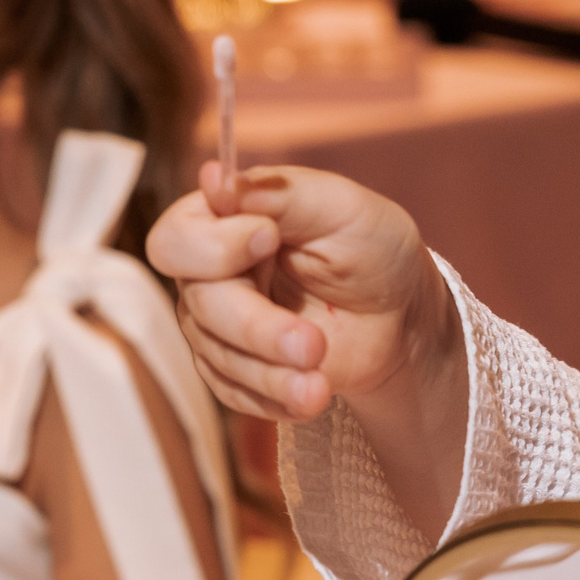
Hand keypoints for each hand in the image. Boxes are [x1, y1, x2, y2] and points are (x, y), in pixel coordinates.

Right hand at [146, 163, 454, 421]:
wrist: (402, 315)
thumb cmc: (373, 247)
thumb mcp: (342, 207)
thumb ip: (281, 193)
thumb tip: (214, 179)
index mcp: (226, 222)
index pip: (177, 238)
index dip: (213, 245)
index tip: (269, 239)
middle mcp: (210, 273)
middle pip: (198, 305)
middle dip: (256, 326)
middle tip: (312, 343)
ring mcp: (218, 324)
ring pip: (216, 355)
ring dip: (270, 373)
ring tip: (319, 383)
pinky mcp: (235, 369)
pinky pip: (233, 392)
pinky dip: (272, 399)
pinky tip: (310, 396)